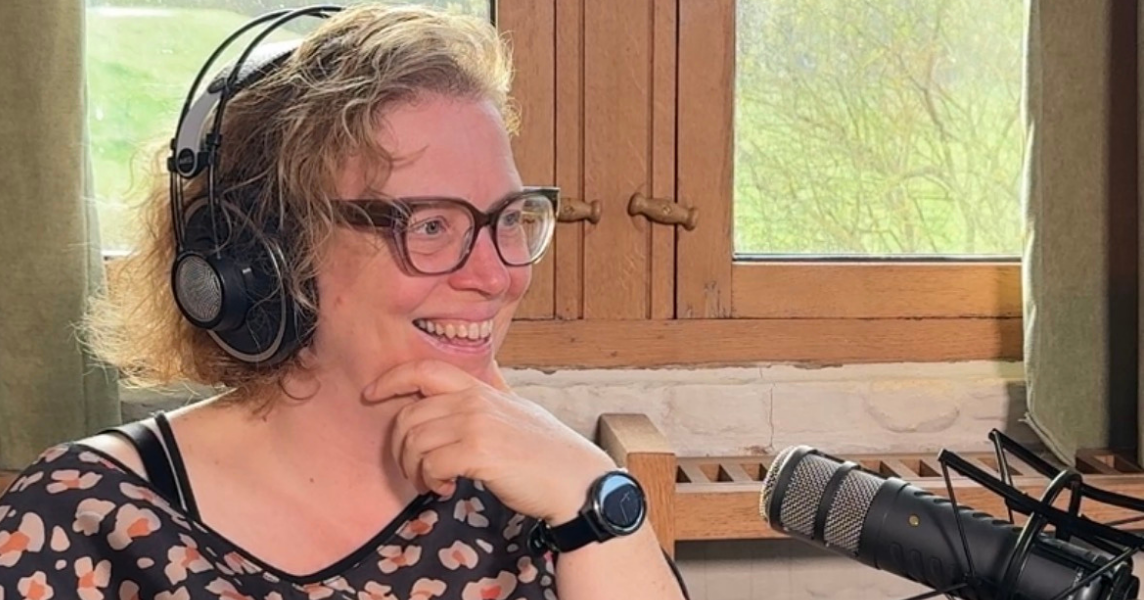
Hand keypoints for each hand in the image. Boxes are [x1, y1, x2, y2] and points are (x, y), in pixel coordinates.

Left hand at [363, 359, 617, 523]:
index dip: (391, 379)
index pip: (424, 370)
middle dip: (400, 448)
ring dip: (415, 470)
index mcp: (481, 389)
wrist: (575, 481)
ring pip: (415, 442)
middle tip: (414, 470)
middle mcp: (475, 400)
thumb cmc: (547, 452)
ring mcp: (476, 424)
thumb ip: (494, 393)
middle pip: (409, 416)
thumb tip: (488, 372)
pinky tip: (448, 488)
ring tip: (435, 482)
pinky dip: (431, 481)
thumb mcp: (517, 410)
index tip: (372, 394)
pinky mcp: (478, 452)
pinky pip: (430, 464)